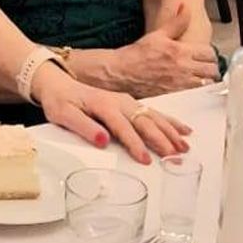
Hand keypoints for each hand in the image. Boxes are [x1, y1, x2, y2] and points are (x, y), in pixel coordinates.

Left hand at [36, 65, 190, 165]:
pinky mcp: (129, 103)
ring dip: (170, 131)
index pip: (123, 127)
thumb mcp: (63, 114)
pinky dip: (170, 121)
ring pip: (153, 116)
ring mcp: (126, 101)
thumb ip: (83, 127)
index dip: (135, 144)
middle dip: (161, 139)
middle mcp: (119, 101)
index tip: (145, 159)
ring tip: (184, 147)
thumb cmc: (60, 100)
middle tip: (175, 156)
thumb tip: (102, 140)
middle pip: (144, 121)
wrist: (58, 83)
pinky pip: (153, 112)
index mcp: (103, 105)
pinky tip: (183, 129)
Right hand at [104, 2, 218, 94]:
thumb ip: (176, 22)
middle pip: (212, 70)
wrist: (121, 73)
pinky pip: (196, 95)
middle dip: (211, 68)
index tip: (205, 55)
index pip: (210, 53)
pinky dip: (197, 92)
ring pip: (207, 84)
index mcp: (181, 51)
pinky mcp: (176, 96)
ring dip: (206, 81)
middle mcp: (183, 68)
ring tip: (200, 78)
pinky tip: (191, 89)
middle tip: (205, 67)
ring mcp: (180, 84)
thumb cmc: (137, 54)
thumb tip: (185, 7)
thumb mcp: (157, 34)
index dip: (210, 53)